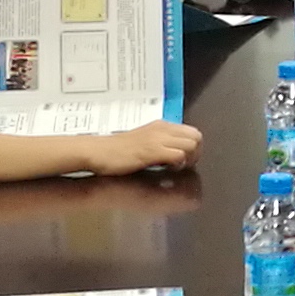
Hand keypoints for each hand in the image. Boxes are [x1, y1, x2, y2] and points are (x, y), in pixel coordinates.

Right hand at [87, 119, 202, 173]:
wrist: (98, 151)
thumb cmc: (117, 151)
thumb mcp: (143, 141)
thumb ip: (159, 143)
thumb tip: (174, 153)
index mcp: (161, 126)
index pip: (192, 131)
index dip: (193, 148)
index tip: (183, 160)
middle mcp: (162, 129)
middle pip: (196, 136)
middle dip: (195, 153)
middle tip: (182, 165)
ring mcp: (157, 139)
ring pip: (191, 144)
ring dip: (188, 159)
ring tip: (174, 168)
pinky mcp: (152, 151)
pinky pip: (178, 155)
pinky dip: (178, 164)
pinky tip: (167, 170)